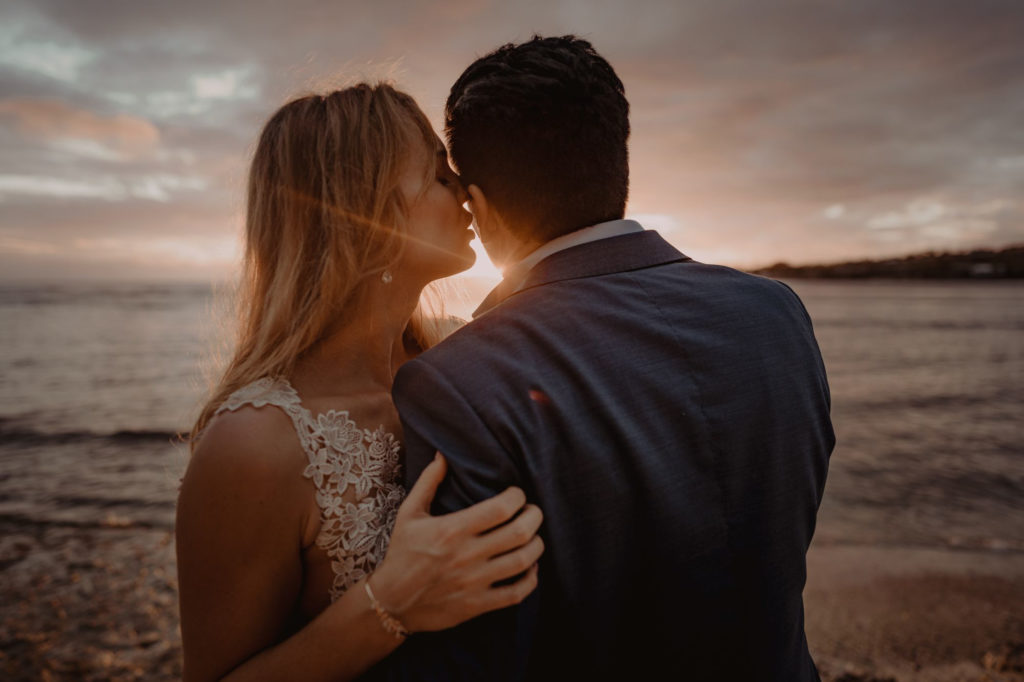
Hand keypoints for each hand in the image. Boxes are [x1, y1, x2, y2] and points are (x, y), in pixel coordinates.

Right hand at [368, 452, 542, 632]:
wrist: (391, 602)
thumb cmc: (402, 553)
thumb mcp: (409, 513)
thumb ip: (429, 482)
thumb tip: (443, 455)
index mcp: (452, 530)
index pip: (501, 508)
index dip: (517, 497)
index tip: (517, 495)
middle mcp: (466, 555)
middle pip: (519, 532)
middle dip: (534, 517)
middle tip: (533, 512)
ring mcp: (474, 582)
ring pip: (523, 561)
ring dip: (536, 545)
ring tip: (534, 536)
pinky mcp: (477, 605)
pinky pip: (516, 593)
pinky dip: (531, 579)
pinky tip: (530, 568)